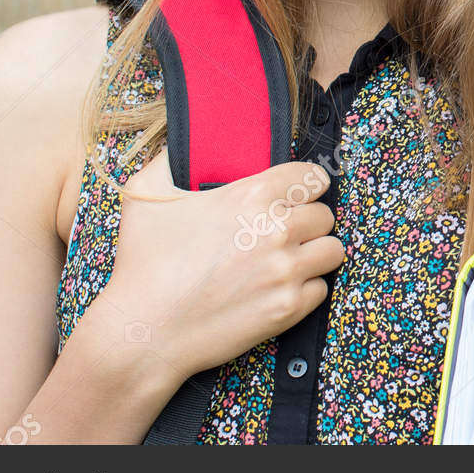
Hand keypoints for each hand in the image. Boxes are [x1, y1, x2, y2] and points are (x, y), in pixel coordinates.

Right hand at [101, 151, 345, 382]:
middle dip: (307, 221)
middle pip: (325, 215)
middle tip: (284, 232)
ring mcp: (286, 271)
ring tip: (289, 259)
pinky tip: (277, 289)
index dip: (306, 185)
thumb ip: (173, 158)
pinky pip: (320, 289)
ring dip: (314, 253)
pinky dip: (304, 289)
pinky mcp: (288, 308)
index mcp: (252, 195)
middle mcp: (277, 230)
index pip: (313, 178)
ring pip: (332, 251)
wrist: (142, 332)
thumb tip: (186, 140)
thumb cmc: (142, 264)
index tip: (298, 194)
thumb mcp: (146, 194)